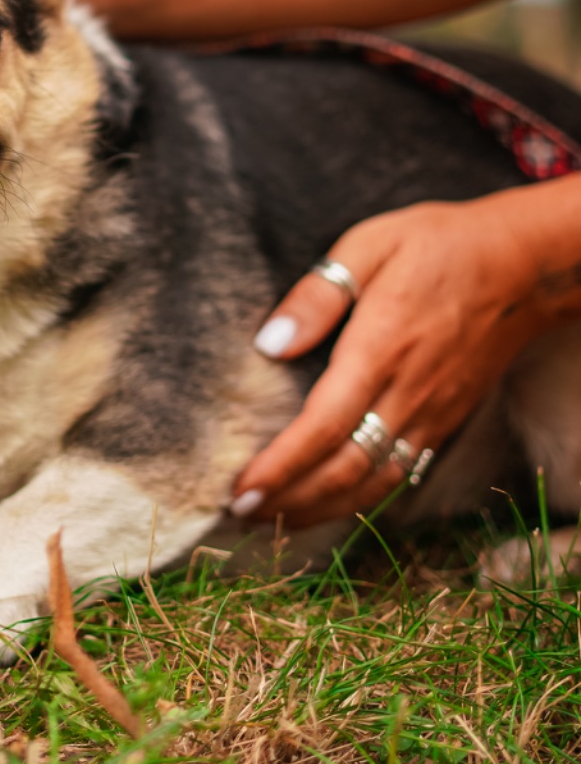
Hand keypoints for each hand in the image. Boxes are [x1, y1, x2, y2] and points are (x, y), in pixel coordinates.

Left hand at [229, 191, 561, 529]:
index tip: (242, 489)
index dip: (282, 466)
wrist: (521, 267)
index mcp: (382, 348)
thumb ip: (318, 295)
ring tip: (273, 519)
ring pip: (374, 483)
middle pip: (346, 469)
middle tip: (241, 513)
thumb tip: (270, 343)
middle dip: (290, 500)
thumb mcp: (370, 243)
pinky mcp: (444, 421)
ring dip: (321, 509)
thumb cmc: (438, 246)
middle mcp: (408, 392)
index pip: (325, 425)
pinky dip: (360, 499)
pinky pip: (400, 474)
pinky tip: (327, 504)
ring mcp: (431, 413)